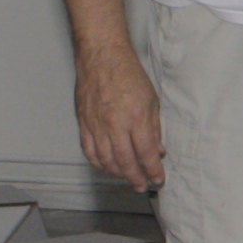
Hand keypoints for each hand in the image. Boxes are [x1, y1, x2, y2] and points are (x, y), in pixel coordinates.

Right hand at [74, 47, 162, 189]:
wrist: (102, 57)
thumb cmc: (128, 74)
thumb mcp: (152, 100)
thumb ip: (154, 128)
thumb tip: (157, 151)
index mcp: (136, 118)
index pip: (146, 153)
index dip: (153, 170)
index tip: (158, 179)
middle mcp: (114, 124)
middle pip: (125, 161)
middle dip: (135, 177)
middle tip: (143, 186)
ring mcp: (96, 125)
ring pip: (105, 159)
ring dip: (117, 173)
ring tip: (127, 179)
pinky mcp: (83, 122)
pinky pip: (89, 150)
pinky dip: (98, 163)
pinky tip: (106, 167)